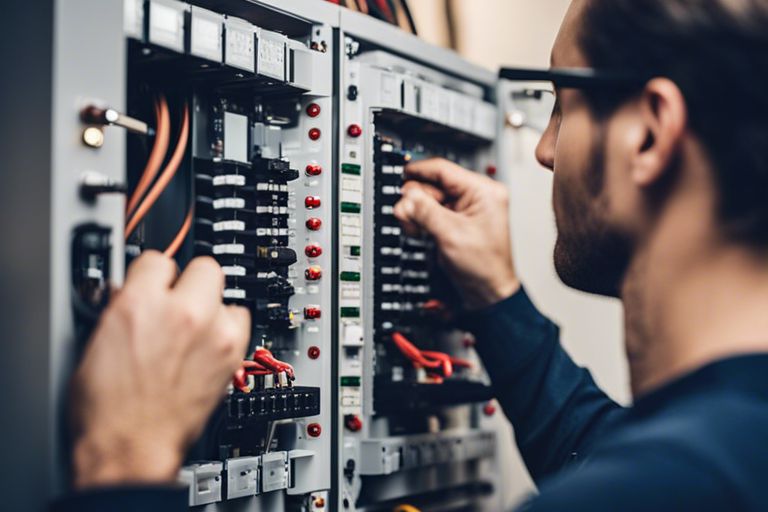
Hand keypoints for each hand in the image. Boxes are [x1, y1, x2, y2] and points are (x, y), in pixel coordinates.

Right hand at [70, 252, 250, 488]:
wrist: (132, 446)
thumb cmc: (108, 406)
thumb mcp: (98, 341)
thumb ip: (124, 305)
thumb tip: (135, 290)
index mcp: (140, 303)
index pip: (157, 258)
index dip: (154, 273)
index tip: (154, 283)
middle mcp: (182, 311)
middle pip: (204, 265)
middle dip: (189, 281)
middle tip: (178, 300)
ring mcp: (213, 331)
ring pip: (226, 293)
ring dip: (211, 306)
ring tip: (194, 327)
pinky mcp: (232, 352)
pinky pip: (240, 320)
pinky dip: (228, 327)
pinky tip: (210, 341)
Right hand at [394, 158, 519, 309]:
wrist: (488, 292)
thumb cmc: (484, 266)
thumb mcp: (451, 235)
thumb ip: (426, 212)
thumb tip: (406, 198)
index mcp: (483, 191)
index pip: (444, 170)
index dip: (419, 172)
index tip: (400, 174)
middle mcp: (476, 196)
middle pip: (433, 185)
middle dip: (416, 200)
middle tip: (405, 214)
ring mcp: (466, 209)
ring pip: (429, 199)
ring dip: (416, 212)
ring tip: (413, 228)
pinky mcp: (456, 221)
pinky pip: (431, 212)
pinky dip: (421, 220)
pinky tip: (418, 230)